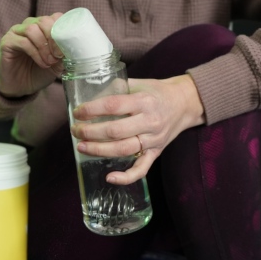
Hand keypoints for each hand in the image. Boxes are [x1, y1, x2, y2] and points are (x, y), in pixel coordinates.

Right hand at [0, 13, 64, 97]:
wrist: (21, 87)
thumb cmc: (40, 73)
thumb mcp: (57, 64)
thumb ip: (64, 54)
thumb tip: (75, 48)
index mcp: (44, 27)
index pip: (55, 17)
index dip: (63, 30)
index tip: (68, 48)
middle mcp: (30, 25)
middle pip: (44, 21)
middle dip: (54, 38)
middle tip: (58, 55)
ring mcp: (17, 32)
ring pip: (32, 29)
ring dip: (44, 46)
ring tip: (49, 62)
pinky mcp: (7, 41)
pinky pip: (23, 41)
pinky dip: (35, 53)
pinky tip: (41, 63)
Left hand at [70, 74, 205, 184]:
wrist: (185, 103)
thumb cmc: (157, 92)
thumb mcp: (139, 82)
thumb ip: (117, 88)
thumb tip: (90, 94)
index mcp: (144, 100)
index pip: (113, 106)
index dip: (92, 110)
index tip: (78, 112)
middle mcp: (150, 121)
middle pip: (115, 131)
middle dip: (90, 132)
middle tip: (75, 130)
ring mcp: (153, 139)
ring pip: (123, 149)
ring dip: (99, 150)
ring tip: (81, 147)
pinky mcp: (156, 152)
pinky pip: (141, 169)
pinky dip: (126, 177)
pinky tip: (109, 177)